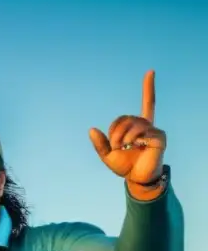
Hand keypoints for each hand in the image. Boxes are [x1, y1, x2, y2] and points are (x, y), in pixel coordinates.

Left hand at [89, 70, 165, 192]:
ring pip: (134, 124)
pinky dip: (135, 139)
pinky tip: (136, 146)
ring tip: (123, 147)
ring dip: (122, 136)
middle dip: (115, 131)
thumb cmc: (124, 166)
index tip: (150, 71)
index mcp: (138, 126)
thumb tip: (91, 129)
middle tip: (115, 145)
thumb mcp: (107, 155)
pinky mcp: (159, 138)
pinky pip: (144, 132)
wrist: (136, 179)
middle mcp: (148, 125)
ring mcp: (155, 131)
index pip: (148, 101)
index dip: (149, 86)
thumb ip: (99, 143)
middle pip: (127, 118)